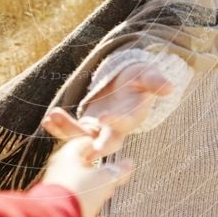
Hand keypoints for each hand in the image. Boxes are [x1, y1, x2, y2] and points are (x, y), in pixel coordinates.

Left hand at [40, 136, 132, 216]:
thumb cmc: (78, 192)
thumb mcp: (104, 178)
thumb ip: (118, 171)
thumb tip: (129, 163)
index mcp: (67, 157)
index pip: (84, 143)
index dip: (99, 145)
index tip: (110, 149)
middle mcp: (59, 172)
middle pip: (81, 168)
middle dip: (97, 171)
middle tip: (111, 173)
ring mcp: (58, 193)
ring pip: (79, 190)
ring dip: (94, 194)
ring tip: (108, 194)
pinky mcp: (59, 213)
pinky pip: (78, 212)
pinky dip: (91, 216)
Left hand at [42, 62, 172, 158]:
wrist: (126, 82)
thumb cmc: (139, 78)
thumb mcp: (147, 75)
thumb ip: (155, 82)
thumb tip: (170, 87)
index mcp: (132, 117)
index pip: (124, 123)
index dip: (115, 121)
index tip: (103, 118)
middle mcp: (115, 129)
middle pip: (101, 140)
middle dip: (87, 140)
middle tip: (75, 141)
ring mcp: (98, 129)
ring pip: (82, 137)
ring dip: (67, 130)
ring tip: (52, 117)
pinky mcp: (85, 126)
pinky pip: (71, 131)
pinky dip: (59, 128)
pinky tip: (47, 121)